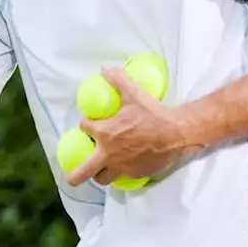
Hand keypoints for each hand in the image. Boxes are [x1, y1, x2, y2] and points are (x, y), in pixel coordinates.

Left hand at [65, 66, 193, 186]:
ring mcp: (122, 167)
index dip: (86, 124)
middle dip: (74, 176)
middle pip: (85, 171)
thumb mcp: (134, 93)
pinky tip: (126, 165)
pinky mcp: (136, 174)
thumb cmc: (153, 114)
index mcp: (104, 133)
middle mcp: (109, 154)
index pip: (84, 128)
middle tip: (70, 178)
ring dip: (99, 174)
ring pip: (103, 178)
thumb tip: (105, 68)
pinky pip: (123, 176)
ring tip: (100, 170)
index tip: (90, 123)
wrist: (177, 134)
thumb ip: (118, 79)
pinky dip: (121, 172)